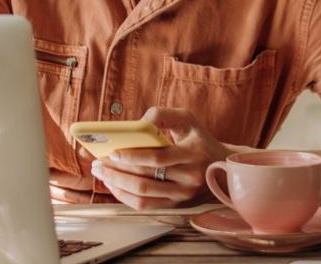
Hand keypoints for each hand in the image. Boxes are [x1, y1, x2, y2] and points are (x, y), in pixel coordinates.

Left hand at [87, 107, 241, 209]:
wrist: (222, 166)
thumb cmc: (198, 139)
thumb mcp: (186, 119)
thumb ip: (163, 114)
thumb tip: (139, 123)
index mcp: (193, 154)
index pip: (157, 159)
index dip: (132, 157)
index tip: (111, 152)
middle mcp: (190, 178)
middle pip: (146, 179)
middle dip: (116, 171)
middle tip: (97, 162)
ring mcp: (183, 196)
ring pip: (143, 195)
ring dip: (116, 185)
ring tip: (100, 173)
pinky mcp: (176, 206)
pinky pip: (146, 206)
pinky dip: (125, 196)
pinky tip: (113, 184)